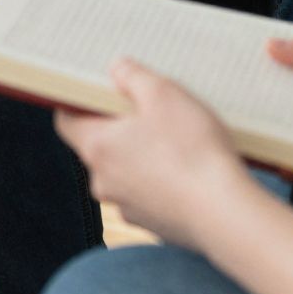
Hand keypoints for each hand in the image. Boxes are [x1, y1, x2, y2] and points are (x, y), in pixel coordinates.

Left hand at [55, 58, 254, 248]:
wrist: (225, 214)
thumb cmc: (192, 151)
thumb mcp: (163, 94)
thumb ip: (133, 76)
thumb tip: (117, 69)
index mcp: (96, 147)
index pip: (67, 121)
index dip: (79, 102)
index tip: (102, 91)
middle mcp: (104, 181)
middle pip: (100, 145)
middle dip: (121, 126)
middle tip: (152, 109)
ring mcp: (128, 206)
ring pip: (127, 171)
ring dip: (144, 154)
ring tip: (180, 139)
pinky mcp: (154, 223)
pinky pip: (151, 193)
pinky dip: (163, 180)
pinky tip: (191, 170)